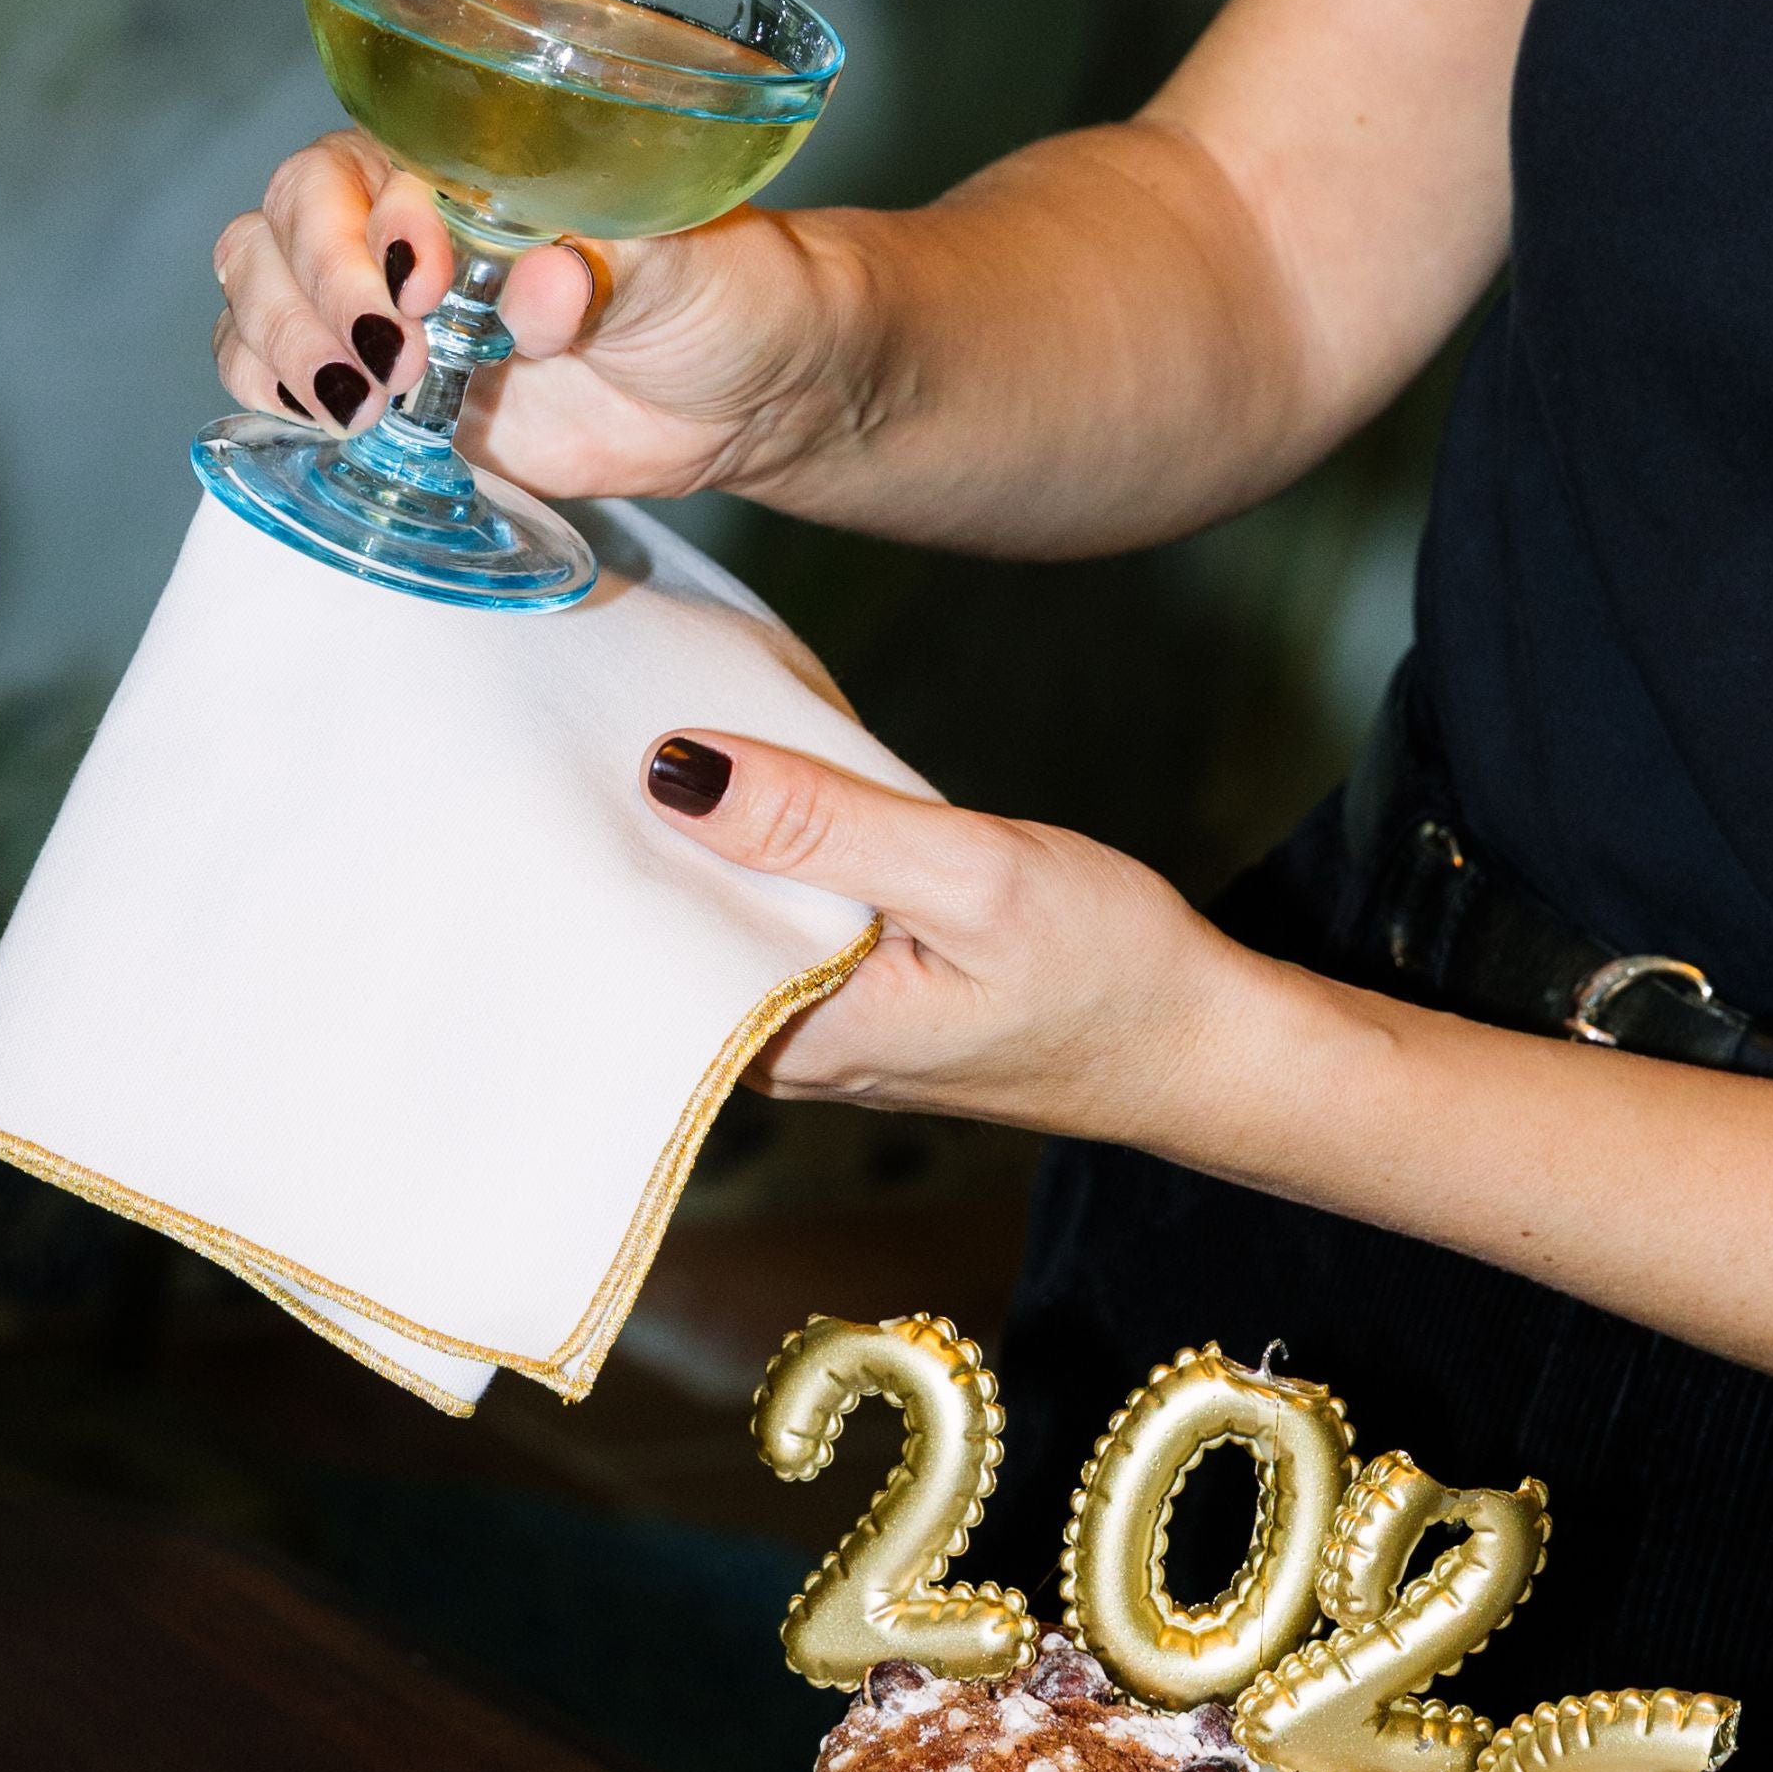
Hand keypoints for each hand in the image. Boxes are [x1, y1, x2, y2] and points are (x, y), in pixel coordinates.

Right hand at [210, 128, 866, 499]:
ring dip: (279, 351)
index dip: (364, 230)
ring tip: (359, 409)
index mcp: (465, 168)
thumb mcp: (686, 269)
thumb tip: (538, 290)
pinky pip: (285, 385)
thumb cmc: (727, 295)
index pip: (357, 170)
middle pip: (277, 228)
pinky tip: (328, 426)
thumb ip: (609, 267)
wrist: (750, 396)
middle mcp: (407, 231)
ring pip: (259, 300)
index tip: (425, 288)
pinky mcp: (395, 402)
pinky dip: (276, 401)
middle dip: (308, 297)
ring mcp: (390, 318)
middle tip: (388, 366)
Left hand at [638, 731, 1239, 1139]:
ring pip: (725, 921)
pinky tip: (757, 794)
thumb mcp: (969, 875)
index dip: (605, 844)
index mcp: (791, 1044)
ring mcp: (817, 1031)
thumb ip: (825, 826)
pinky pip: (776, 923)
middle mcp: (783, 1053)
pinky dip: (765, 858)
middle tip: (602, 718)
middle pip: (673, 930)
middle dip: (641, 833)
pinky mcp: (852, 1000)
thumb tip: (680, 770)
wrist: (1199, 1041)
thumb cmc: (1107, 972)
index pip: (647, 943)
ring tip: (659, 736)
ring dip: (704, 841)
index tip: (573, 748)